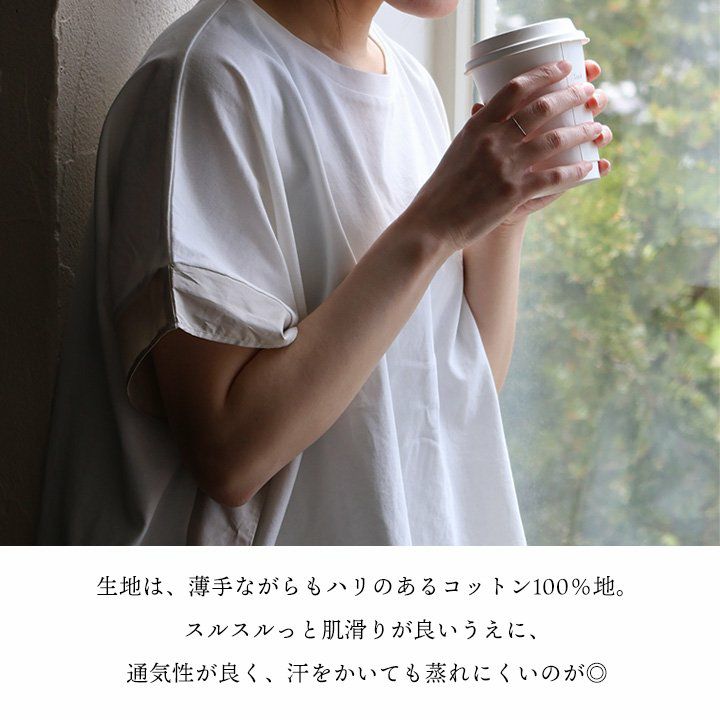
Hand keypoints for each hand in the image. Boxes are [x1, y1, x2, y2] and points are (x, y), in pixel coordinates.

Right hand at [403, 60, 603, 250]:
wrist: (432, 224)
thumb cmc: (441, 190)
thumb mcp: (456, 150)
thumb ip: (477, 131)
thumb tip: (484, 111)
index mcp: (478, 127)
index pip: (515, 88)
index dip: (544, 74)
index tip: (563, 68)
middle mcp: (493, 141)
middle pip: (542, 108)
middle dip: (571, 96)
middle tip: (588, 91)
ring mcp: (505, 166)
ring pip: (554, 140)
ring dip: (581, 131)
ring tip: (597, 127)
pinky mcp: (513, 193)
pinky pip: (554, 177)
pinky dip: (576, 171)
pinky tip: (590, 166)